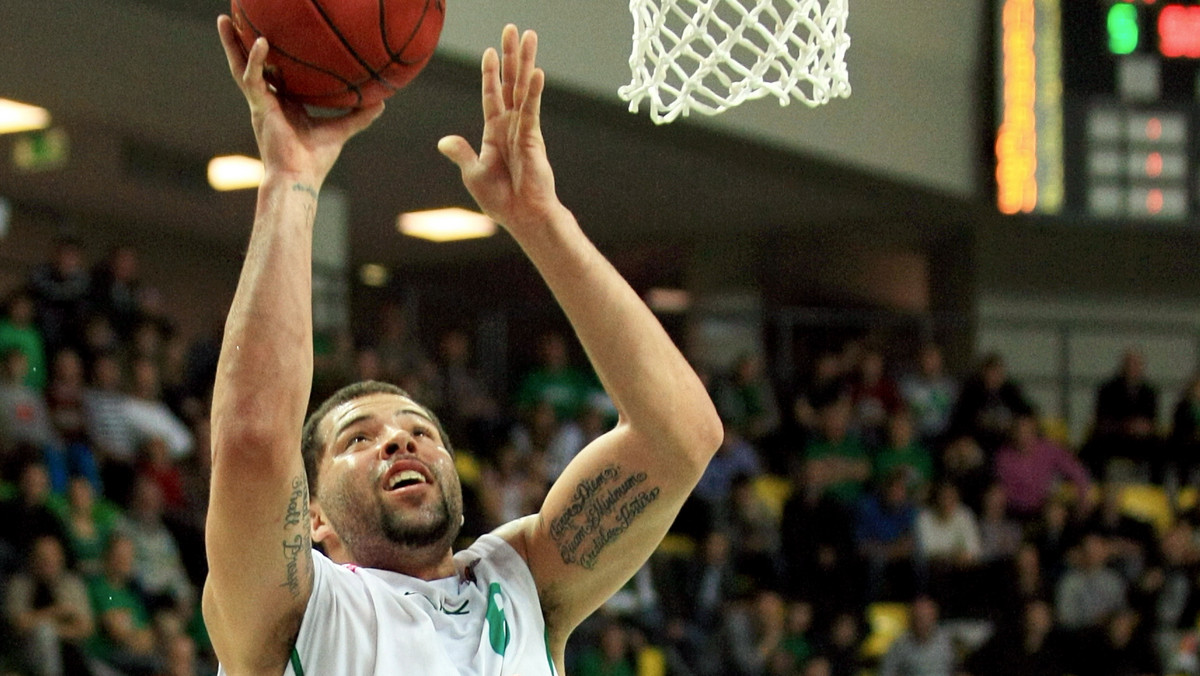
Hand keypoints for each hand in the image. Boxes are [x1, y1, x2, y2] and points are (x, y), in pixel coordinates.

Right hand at [216, 15, 382, 186]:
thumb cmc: (314, 160)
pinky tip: (261, 42)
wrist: (299, 178)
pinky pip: (252, 78)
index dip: (270, 56)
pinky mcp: (259, 108)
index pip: (272, 73)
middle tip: (232, 19)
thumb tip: (382, 102)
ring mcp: (260, 103)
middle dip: (239, 43)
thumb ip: (358, 116)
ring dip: (232, 43)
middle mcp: (267, 101)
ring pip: (240, 67)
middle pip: (250, 65)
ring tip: (223, 19)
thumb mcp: (339, 130)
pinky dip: (256, 60)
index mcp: (283, 104)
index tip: (272, 35)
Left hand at [438, 25, 565, 233]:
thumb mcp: (474, 174)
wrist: (522, 217)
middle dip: (512, 56)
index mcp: (495, 132)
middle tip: (514, 29)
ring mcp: (524, 130)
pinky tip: (537, 73)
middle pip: (511, 83)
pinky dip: (533, 92)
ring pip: (523, 89)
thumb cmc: (501, 200)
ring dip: (525, 62)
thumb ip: (462, 154)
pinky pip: (531, 110)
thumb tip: (444, 141)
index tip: (490, 50)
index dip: (490, 73)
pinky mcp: (533, 139)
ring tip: (530, 37)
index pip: (492, 95)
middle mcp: (511, 125)